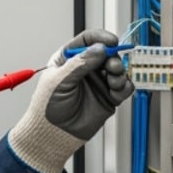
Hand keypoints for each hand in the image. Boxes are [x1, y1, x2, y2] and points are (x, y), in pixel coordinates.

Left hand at [7, 29, 134, 172]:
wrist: (53, 134)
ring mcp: (97, 82)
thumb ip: (80, 63)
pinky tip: (116, 91)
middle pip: (107, 53)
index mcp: (69, 59)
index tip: (111, 41)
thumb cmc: (47, 107)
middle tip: (112, 66)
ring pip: (118, 68)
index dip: (100, 38)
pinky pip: (124, 87)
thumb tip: (99, 48)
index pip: (87, 40)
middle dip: (113, 57)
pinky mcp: (108, 97)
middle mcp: (85, 68)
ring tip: (113, 81)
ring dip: (120, 72)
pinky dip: (124, 87)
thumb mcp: (59, 81)